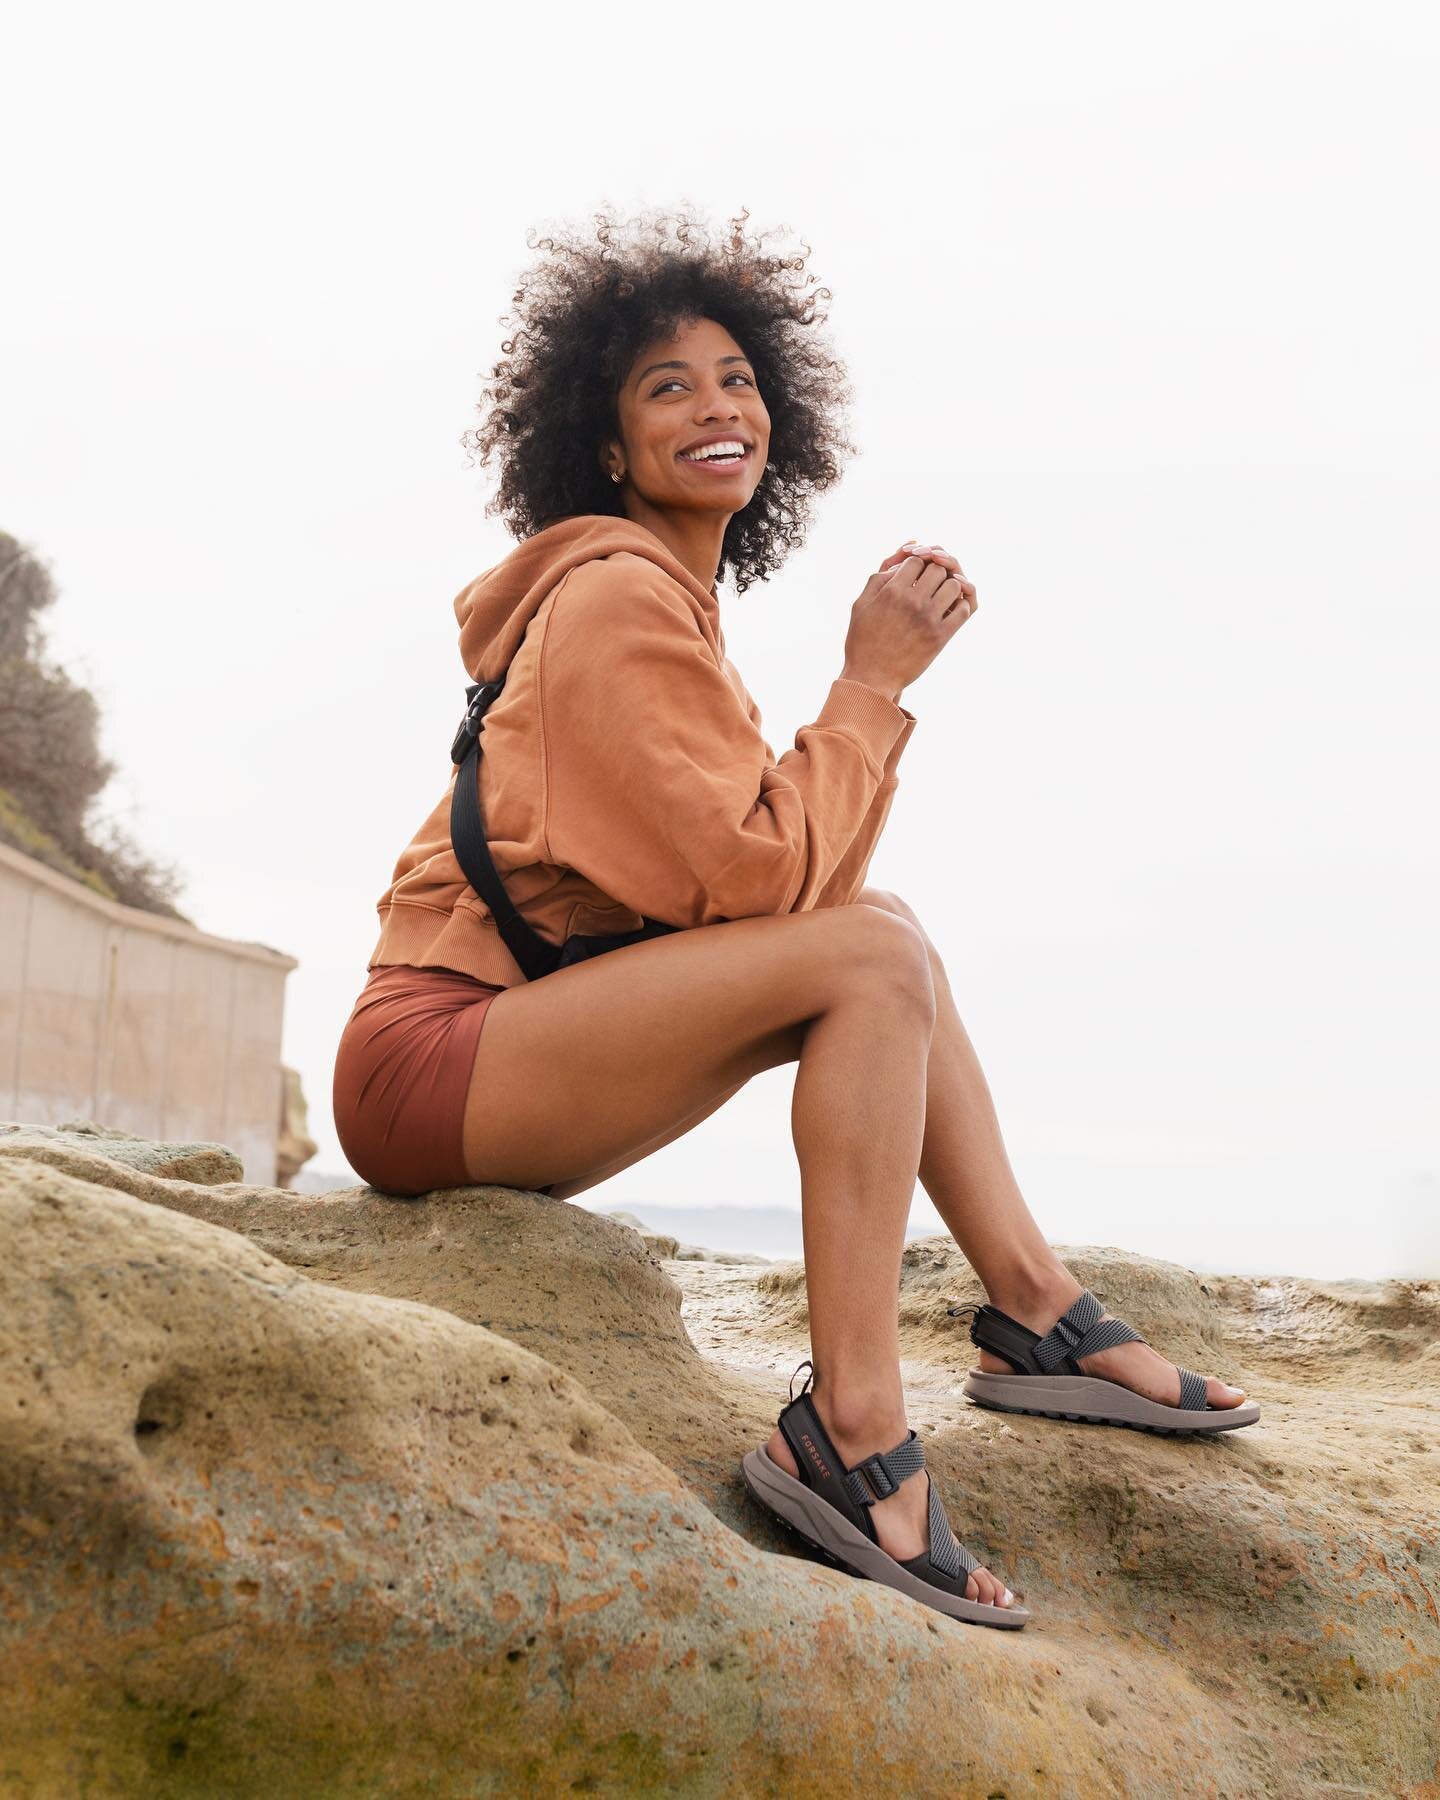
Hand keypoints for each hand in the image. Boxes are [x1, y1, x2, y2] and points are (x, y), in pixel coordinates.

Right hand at [842, 547, 976, 697]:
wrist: (871, 678)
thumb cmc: (862, 641)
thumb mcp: (860, 605)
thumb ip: (878, 580)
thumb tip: (900, 565)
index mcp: (892, 591)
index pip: (916, 560)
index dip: (917, 564)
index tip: (915, 576)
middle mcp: (912, 601)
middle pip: (938, 569)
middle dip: (935, 573)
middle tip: (930, 584)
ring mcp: (928, 619)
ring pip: (954, 586)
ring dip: (950, 587)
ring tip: (941, 596)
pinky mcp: (940, 637)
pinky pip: (962, 610)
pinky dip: (960, 606)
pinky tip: (950, 611)